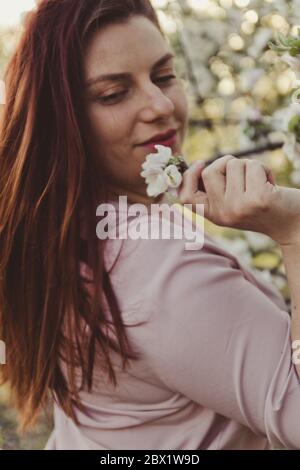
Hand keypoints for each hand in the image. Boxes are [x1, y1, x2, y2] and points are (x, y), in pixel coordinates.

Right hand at [178, 154, 299, 246]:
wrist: (293, 224)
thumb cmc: (262, 205)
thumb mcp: (234, 203)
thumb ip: (217, 190)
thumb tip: (199, 167)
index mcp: (215, 216)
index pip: (186, 198)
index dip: (188, 177)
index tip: (201, 163)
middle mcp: (223, 214)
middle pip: (210, 172)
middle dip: (228, 163)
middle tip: (244, 173)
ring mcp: (239, 208)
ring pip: (234, 165)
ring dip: (250, 166)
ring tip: (261, 183)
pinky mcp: (257, 199)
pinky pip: (252, 166)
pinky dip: (264, 169)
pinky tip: (271, 185)